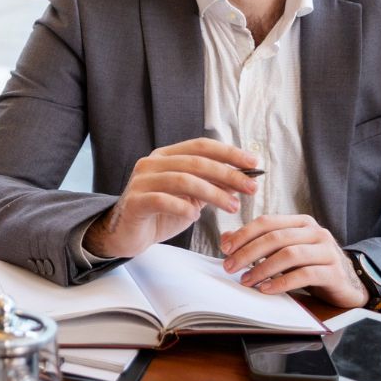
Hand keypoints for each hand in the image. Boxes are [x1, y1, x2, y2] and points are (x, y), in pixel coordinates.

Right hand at [82, 139, 257, 258]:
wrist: (126, 234)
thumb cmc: (160, 214)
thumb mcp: (190, 198)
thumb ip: (211, 186)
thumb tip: (243, 179)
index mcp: (166, 156)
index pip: (201, 146)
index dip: (229, 152)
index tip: (253, 163)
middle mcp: (152, 163)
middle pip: (196, 162)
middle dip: (228, 174)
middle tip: (250, 188)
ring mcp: (141, 181)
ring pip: (183, 180)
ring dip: (213, 193)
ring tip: (231, 207)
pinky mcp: (135, 201)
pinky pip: (163, 200)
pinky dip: (183, 208)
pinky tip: (194, 217)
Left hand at [220, 215, 366, 309]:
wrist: (348, 284)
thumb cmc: (311, 266)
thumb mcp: (284, 251)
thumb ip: (258, 243)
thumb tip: (226, 239)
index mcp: (301, 222)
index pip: (267, 222)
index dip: (243, 234)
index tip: (225, 249)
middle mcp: (315, 232)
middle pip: (276, 238)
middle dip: (248, 252)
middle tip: (230, 267)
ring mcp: (327, 251)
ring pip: (289, 254)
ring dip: (262, 268)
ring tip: (246, 280)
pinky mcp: (334, 272)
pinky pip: (304, 275)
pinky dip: (282, 282)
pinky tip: (267, 289)